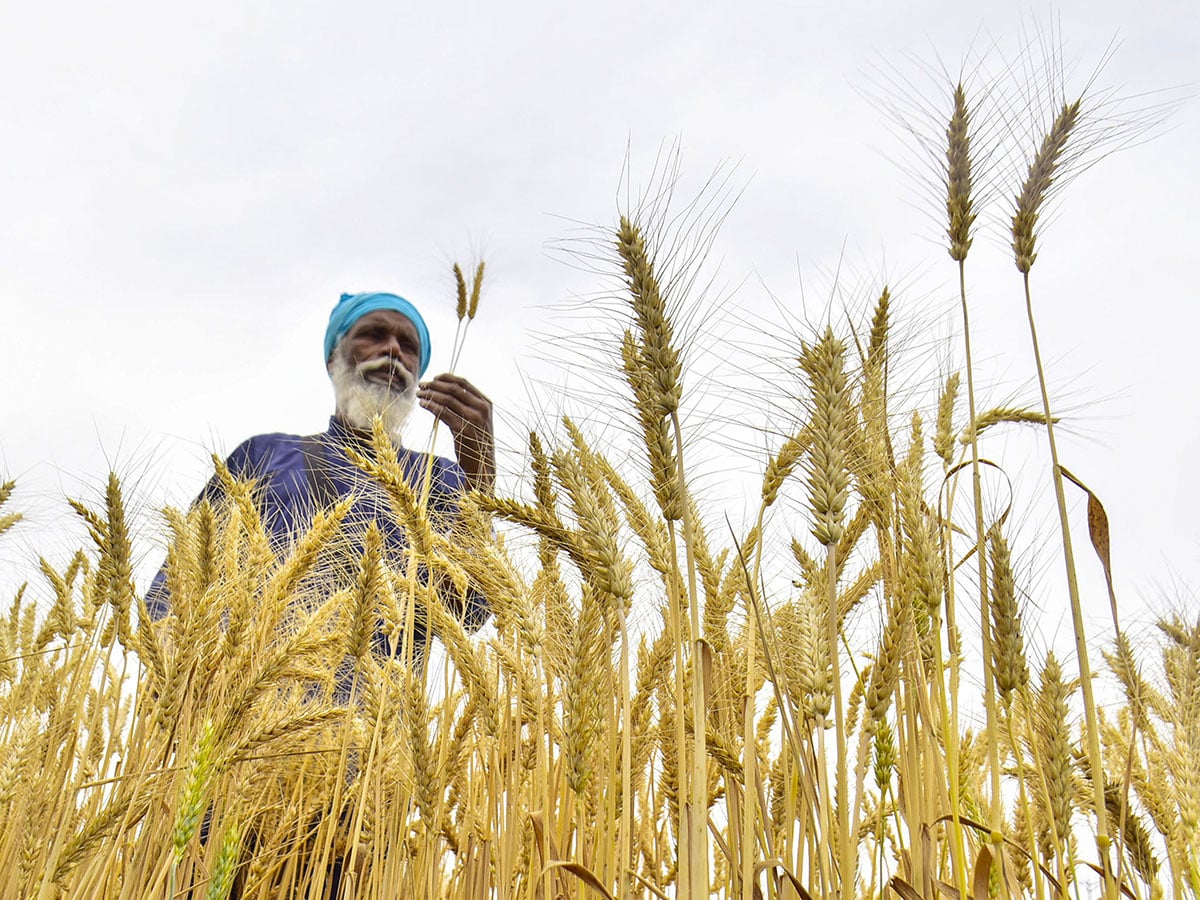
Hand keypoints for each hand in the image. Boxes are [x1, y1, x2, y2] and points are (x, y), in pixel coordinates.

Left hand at [417, 374, 494, 493]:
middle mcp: (481, 408)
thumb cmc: (476, 443)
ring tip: (419, 394)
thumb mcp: (477, 421)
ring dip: (430, 394)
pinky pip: (443, 413)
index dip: (446, 378)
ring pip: (447, 399)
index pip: (463, 383)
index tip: (433, 378)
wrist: (483, 466)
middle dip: (434, 384)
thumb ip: (467, 406)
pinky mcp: (462, 429)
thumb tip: (444, 392)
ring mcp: (473, 418)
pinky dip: (431, 406)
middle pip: (454, 388)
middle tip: (421, 385)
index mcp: (486, 403)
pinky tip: (422, 404)